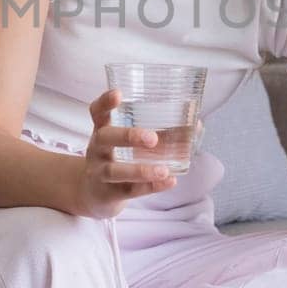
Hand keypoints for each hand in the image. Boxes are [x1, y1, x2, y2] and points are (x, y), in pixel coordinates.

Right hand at [73, 88, 179, 219]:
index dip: (105, 102)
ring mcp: (99, 173)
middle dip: (128, 136)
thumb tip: (195, 125)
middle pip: (104, 138)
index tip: (119, 93)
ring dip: (140, 170)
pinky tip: (169, 182)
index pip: (97, 112)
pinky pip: (129, 191)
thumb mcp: (122, 143)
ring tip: (164, 170)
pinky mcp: (108, 194)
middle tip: (153, 138)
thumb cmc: (115, 159)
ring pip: (115, 171)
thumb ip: (154, 132)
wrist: (91, 194)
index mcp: (102, 131)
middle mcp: (97, 150)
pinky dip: (150, 187)